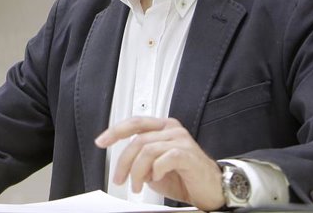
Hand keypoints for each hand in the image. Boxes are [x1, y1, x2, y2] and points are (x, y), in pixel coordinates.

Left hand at [95, 117, 224, 209]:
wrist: (211, 189)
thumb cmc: (185, 177)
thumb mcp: (155, 168)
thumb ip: (141, 160)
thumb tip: (125, 165)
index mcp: (163, 127)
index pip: (134, 123)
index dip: (115, 131)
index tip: (101, 141)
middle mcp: (171, 129)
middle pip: (137, 140)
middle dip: (123, 162)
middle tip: (119, 179)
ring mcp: (181, 140)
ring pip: (147, 150)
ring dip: (137, 171)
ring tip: (138, 185)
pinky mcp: (187, 154)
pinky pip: (163, 158)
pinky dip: (155, 171)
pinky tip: (156, 178)